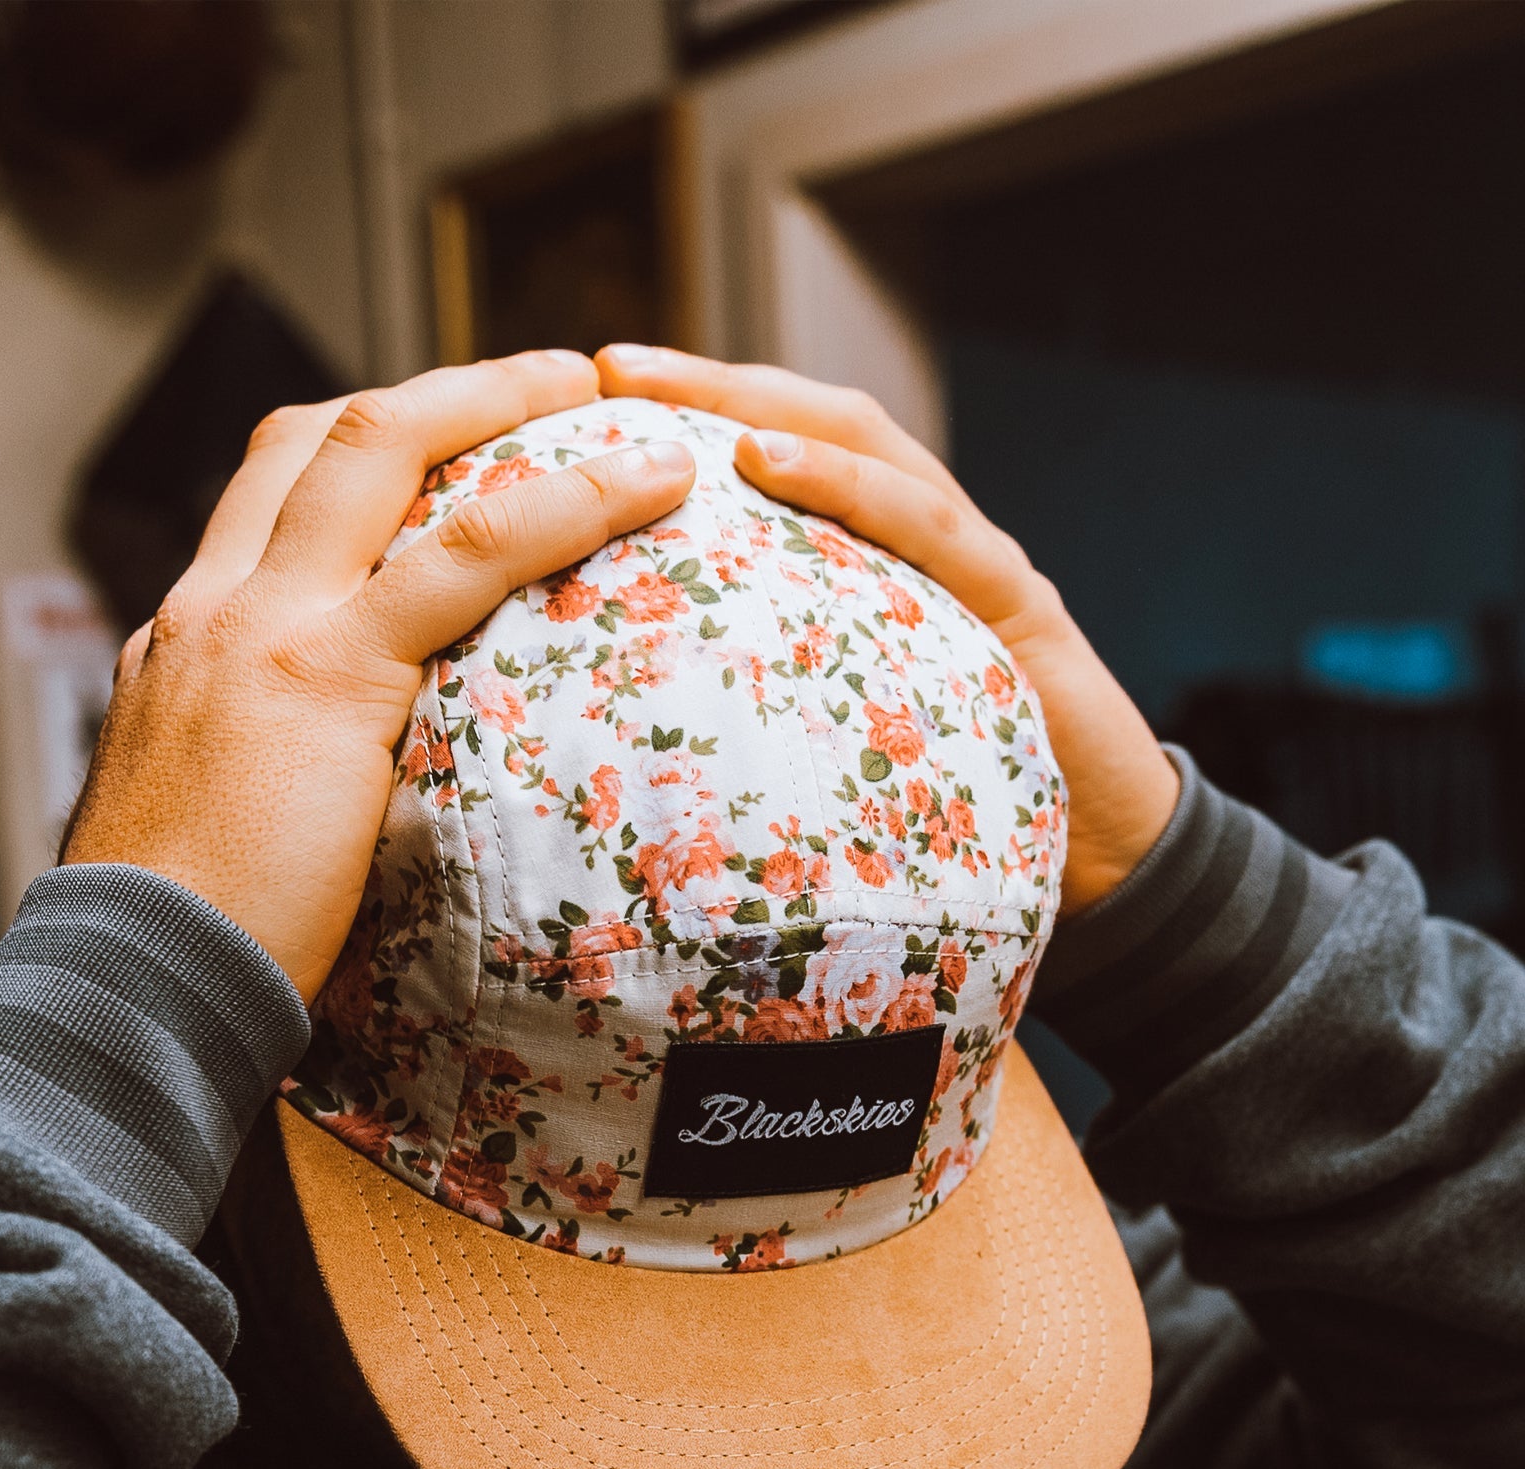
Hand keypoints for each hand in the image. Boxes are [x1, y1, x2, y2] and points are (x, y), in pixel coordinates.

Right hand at [65, 351, 695, 1001]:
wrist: (128, 988)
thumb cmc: (178, 956)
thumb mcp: (206, 836)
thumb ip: (264, 788)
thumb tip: (332, 820)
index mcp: (185, 643)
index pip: (269, 499)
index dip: (364, 454)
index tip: (451, 449)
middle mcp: (215, 610)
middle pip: (323, 437)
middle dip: (443, 390)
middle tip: (545, 381)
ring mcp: (264, 628)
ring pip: (386, 449)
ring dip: (500, 399)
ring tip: (603, 397)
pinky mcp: (327, 676)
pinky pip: (463, 552)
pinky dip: (561, 502)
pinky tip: (642, 491)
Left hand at [595, 345, 1177, 915]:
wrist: (1112, 857)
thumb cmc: (966, 813)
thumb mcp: (850, 747)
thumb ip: (778, 709)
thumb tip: (641, 725)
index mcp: (886, 569)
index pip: (786, 462)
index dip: (698, 422)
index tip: (599, 402)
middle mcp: (929, 542)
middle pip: (816, 428)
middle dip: (713, 385)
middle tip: (614, 368)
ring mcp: (977, 562)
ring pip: (869, 449)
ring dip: (767, 411)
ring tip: (675, 398)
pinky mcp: (1016, 605)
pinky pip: (928, 527)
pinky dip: (846, 485)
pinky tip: (767, 465)